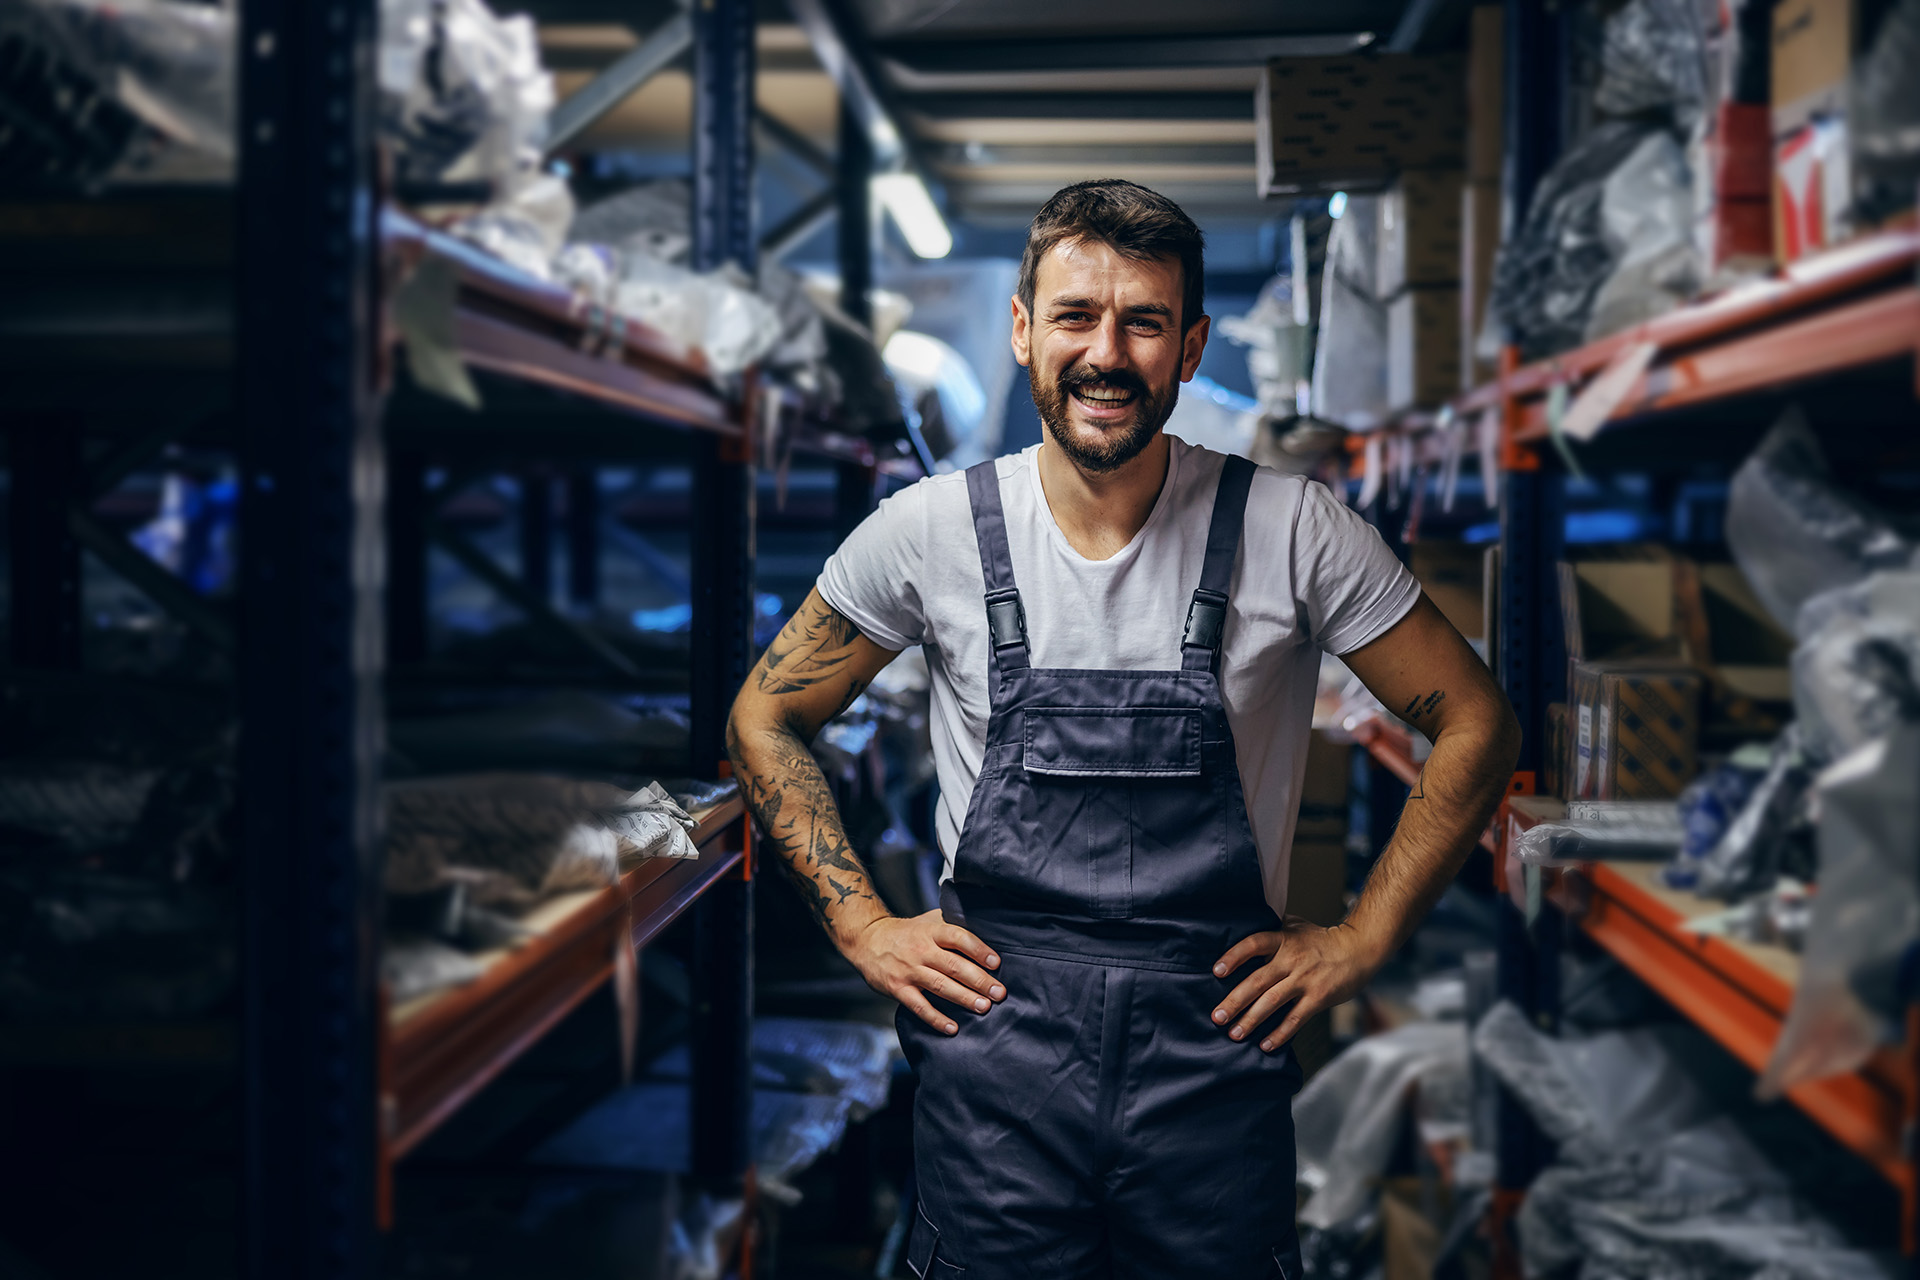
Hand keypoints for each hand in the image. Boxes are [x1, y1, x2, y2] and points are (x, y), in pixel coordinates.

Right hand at [849, 911, 1004, 1034]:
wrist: (866, 940)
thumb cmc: (905, 933)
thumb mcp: (927, 921)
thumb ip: (951, 924)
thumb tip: (984, 929)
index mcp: (931, 932)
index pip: (958, 937)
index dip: (978, 950)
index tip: (996, 962)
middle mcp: (920, 950)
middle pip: (954, 965)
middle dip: (979, 980)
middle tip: (999, 992)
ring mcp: (908, 971)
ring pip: (940, 986)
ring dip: (964, 998)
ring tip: (983, 1007)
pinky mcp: (898, 989)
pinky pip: (920, 1007)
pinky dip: (936, 1019)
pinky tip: (953, 1027)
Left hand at [1209, 920, 1381, 1052]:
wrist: (1358, 949)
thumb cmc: (1321, 939)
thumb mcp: (1295, 925)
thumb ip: (1272, 927)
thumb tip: (1244, 924)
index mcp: (1283, 939)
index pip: (1253, 944)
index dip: (1234, 957)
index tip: (1216, 972)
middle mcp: (1291, 959)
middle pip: (1257, 980)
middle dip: (1234, 1001)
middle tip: (1217, 1017)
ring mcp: (1305, 980)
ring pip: (1272, 1002)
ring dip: (1251, 1020)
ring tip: (1234, 1034)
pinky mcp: (1318, 998)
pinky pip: (1295, 1019)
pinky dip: (1280, 1034)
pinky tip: (1265, 1044)